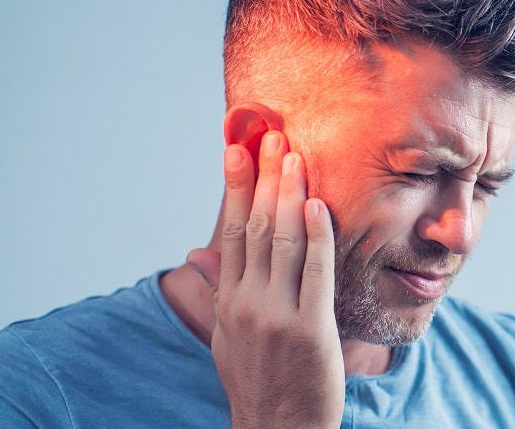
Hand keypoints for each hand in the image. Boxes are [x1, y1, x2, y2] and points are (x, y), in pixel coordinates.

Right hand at [187, 131, 343, 427]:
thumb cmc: (257, 379)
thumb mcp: (227, 335)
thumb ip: (219, 289)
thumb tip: (197, 253)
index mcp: (229, 300)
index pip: (230, 231)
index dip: (236, 187)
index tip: (237, 148)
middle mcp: (247, 303)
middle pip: (255, 226)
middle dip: (263, 177)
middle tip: (269, 136)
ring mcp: (277, 315)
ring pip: (282, 241)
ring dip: (288, 193)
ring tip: (293, 155)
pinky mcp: (310, 329)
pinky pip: (317, 271)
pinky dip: (317, 235)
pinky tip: (317, 204)